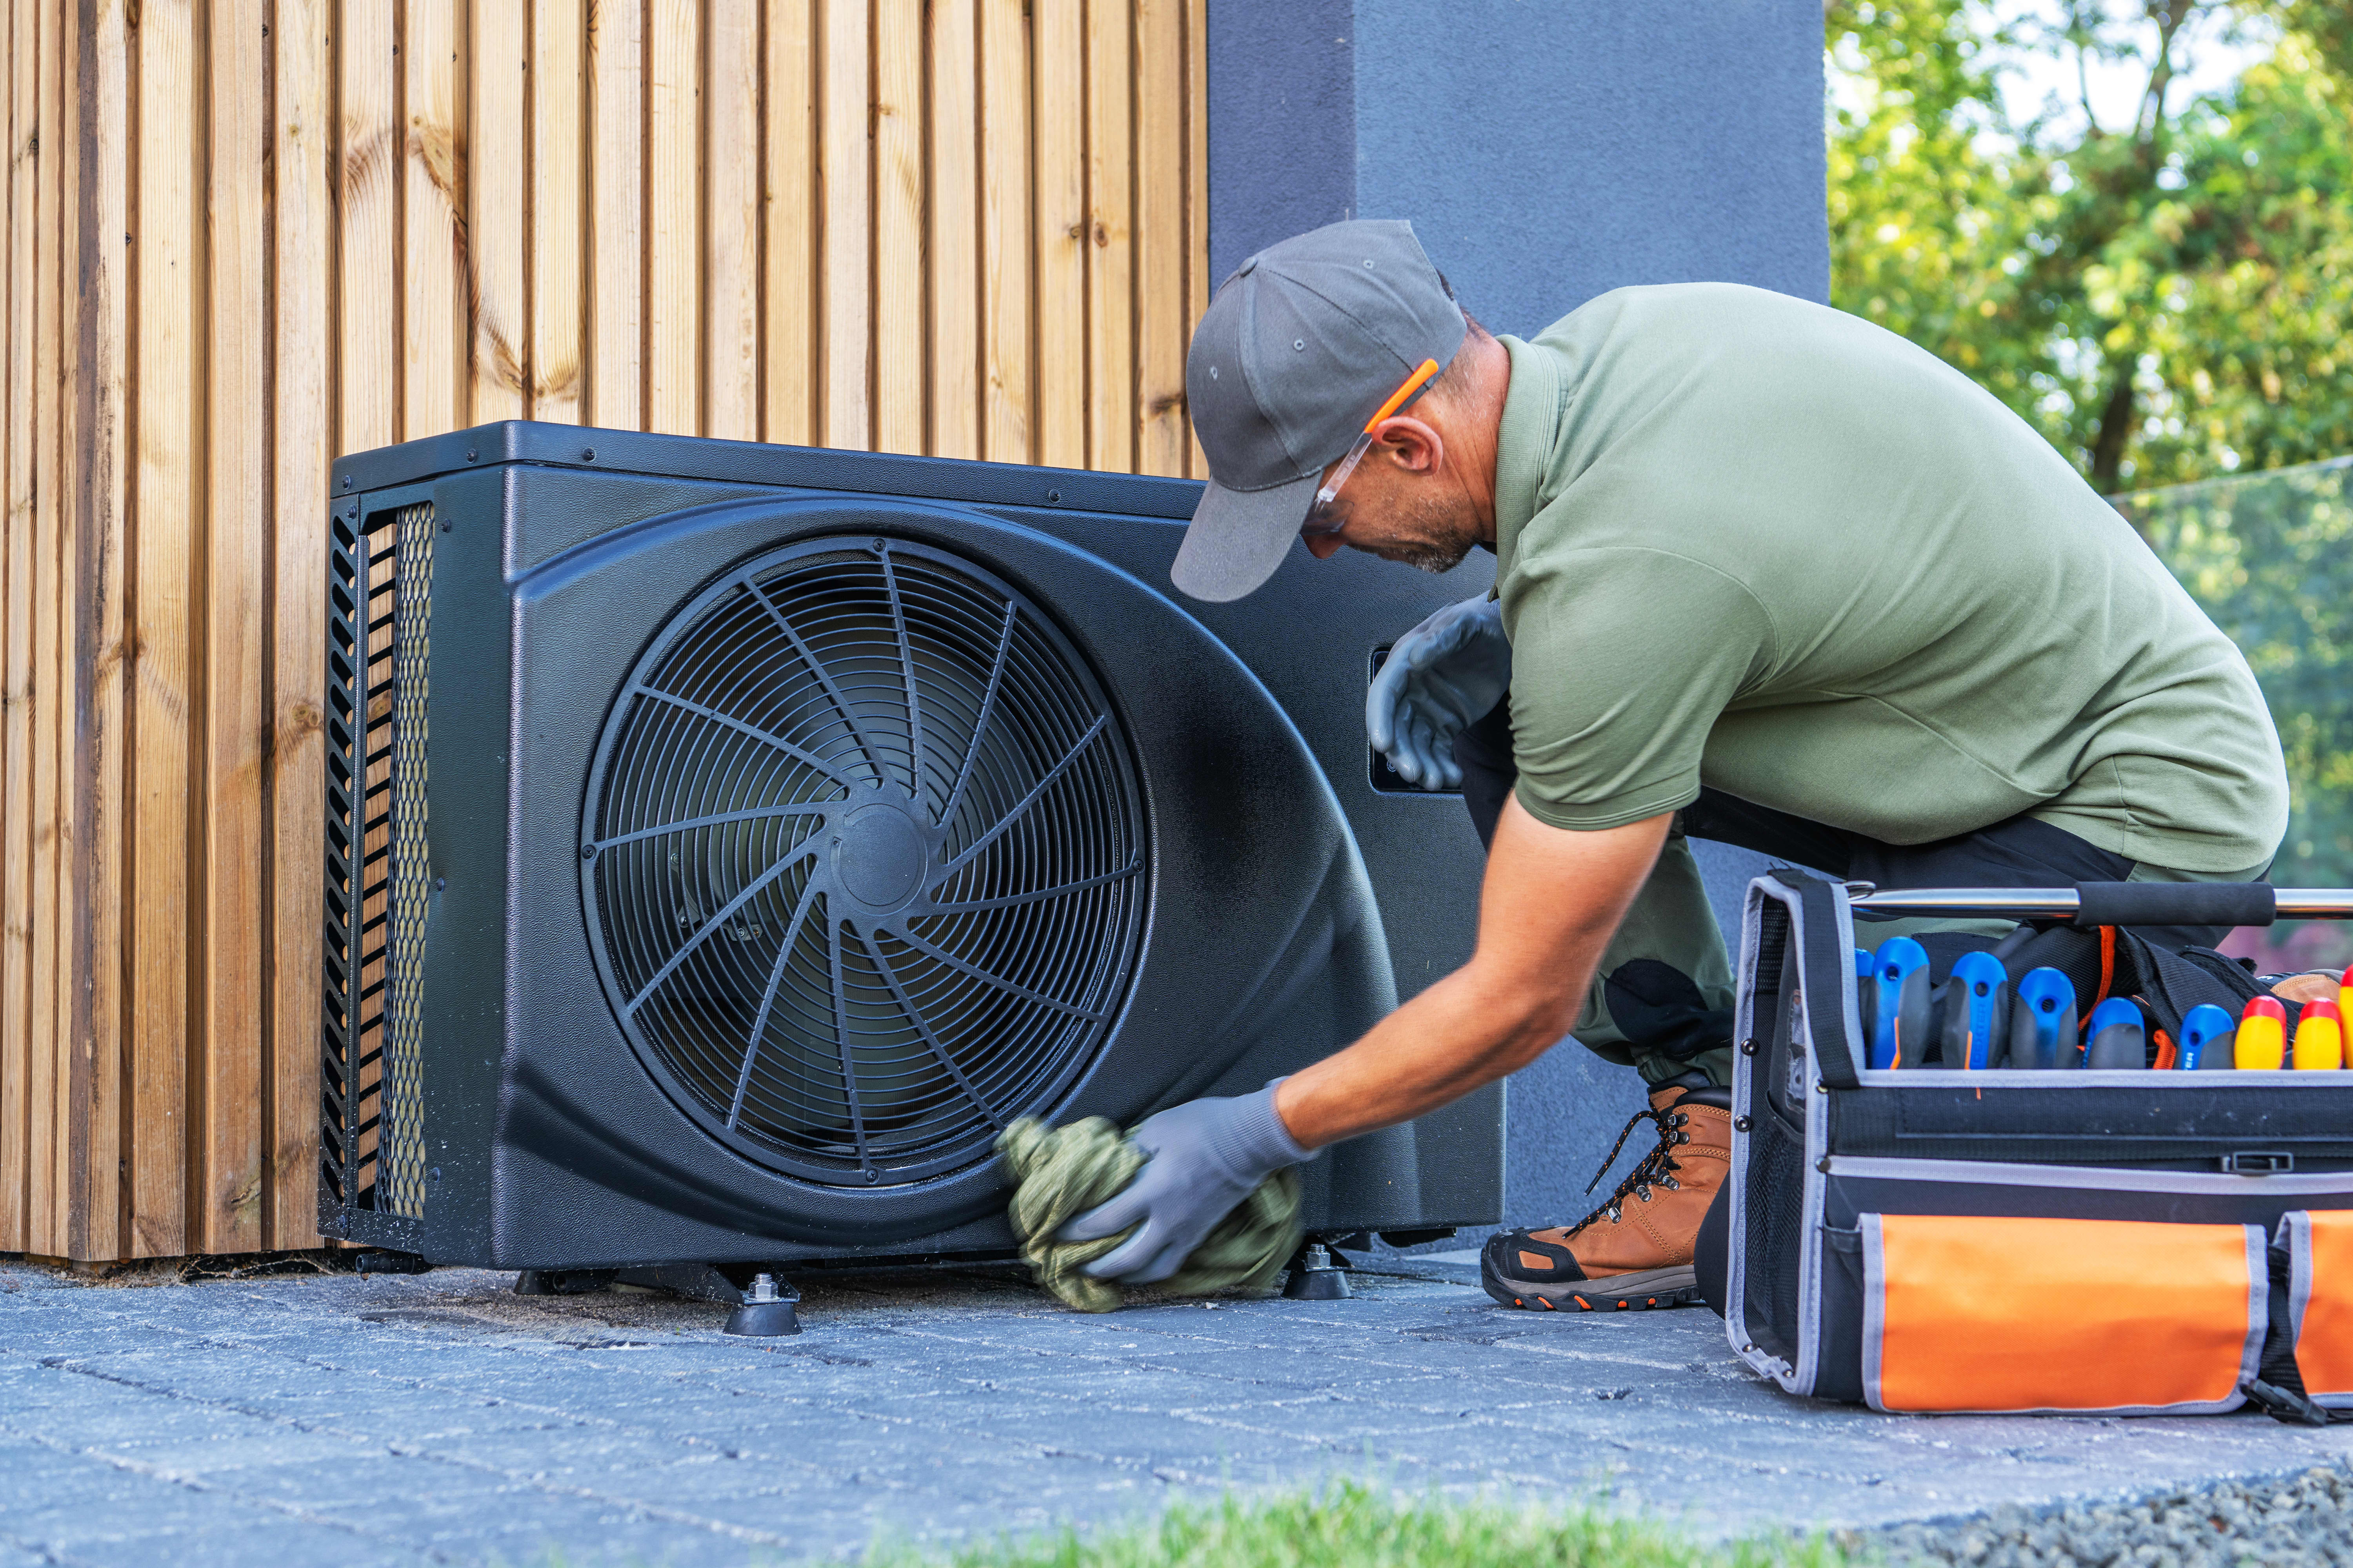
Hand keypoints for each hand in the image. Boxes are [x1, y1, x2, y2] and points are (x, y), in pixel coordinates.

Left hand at [1057, 1084, 1310, 1283]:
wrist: (1250, 1139)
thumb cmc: (1204, 1127)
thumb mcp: (1158, 1128)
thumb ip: (1131, 1151)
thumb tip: (1113, 1165)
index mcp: (1154, 1192)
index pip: (1105, 1221)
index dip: (1076, 1230)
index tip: (1057, 1230)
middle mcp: (1169, 1220)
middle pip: (1127, 1259)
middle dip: (1097, 1267)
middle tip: (1074, 1265)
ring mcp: (1188, 1230)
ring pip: (1154, 1270)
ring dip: (1126, 1276)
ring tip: (1108, 1274)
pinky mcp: (1202, 1232)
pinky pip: (1174, 1261)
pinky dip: (1154, 1269)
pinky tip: (1143, 1264)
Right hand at [1365, 595, 1509, 789]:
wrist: (1509, 637)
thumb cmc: (1482, 622)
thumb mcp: (1464, 623)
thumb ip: (1441, 638)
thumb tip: (1414, 659)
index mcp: (1405, 665)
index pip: (1384, 696)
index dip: (1380, 721)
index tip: (1384, 745)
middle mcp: (1411, 690)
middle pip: (1397, 727)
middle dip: (1403, 753)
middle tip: (1416, 773)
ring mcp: (1428, 710)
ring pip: (1417, 745)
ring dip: (1423, 765)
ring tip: (1437, 780)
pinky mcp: (1447, 724)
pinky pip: (1439, 750)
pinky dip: (1442, 766)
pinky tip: (1453, 776)